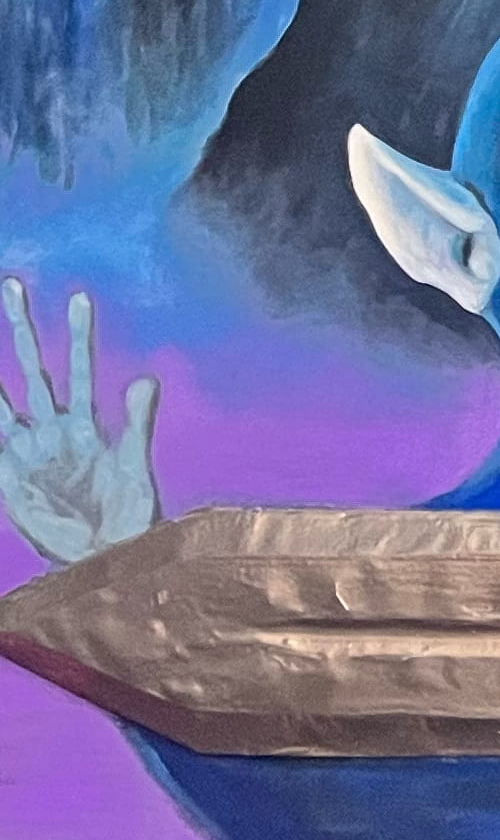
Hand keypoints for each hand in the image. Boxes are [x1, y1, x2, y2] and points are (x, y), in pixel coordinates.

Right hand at [0, 279, 160, 568]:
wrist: (105, 556)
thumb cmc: (127, 514)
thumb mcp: (133, 465)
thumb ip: (137, 422)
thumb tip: (146, 376)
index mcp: (83, 425)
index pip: (78, 369)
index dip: (78, 335)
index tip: (79, 296)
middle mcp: (51, 429)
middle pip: (34, 369)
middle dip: (23, 327)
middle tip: (14, 283)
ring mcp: (27, 448)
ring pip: (5, 395)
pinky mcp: (9, 473)